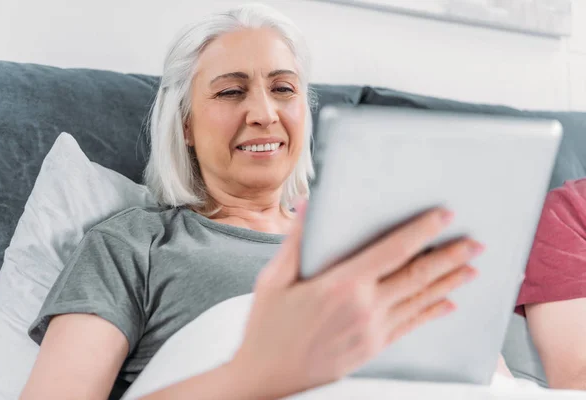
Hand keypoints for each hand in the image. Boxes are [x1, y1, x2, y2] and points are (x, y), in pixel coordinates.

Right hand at [229, 201, 480, 398]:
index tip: (444, 215)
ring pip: (421, 301)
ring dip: (449, 283)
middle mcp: (365, 307)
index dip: (422, 230)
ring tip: (472, 269)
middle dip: (450, 257)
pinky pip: (411, 326)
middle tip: (475, 243)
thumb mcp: (273, 280)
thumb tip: (308, 206)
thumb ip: (296, 241)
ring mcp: (372, 331)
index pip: (393, 250)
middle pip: (417, 275)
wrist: (267, 380)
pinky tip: (448, 304)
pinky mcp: (373, 348)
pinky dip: (432, 312)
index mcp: (342, 284)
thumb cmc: (267, 329)